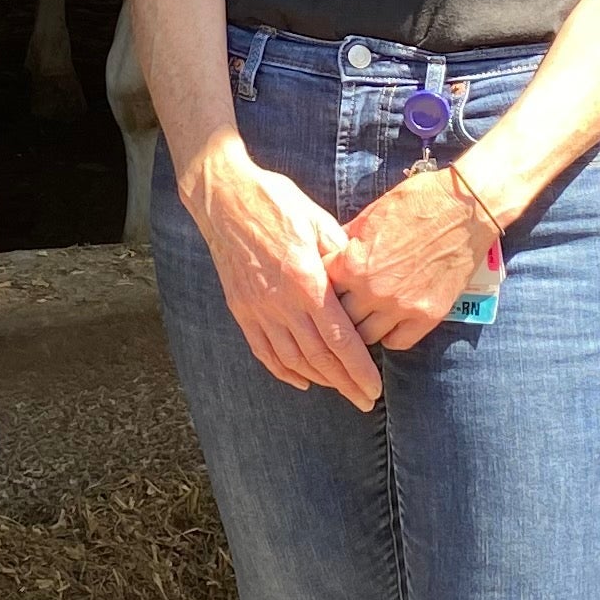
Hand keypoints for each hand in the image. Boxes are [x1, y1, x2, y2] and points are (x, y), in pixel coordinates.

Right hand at [187, 139, 379, 410]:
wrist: (225, 199)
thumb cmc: (277, 203)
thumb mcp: (319, 222)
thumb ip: (343, 258)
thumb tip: (364, 284)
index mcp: (306, 281)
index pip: (339, 339)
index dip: (358, 369)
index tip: (374, 388)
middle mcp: (281, 302)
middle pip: (318, 357)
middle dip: (344, 384)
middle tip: (365, 401)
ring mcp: (257, 308)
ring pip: (291, 359)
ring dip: (319, 380)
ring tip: (340, 390)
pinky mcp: (241, 308)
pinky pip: (263, 350)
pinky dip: (283, 370)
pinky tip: (301, 379)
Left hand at [335, 166, 493, 353]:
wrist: (466, 208)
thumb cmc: (418, 202)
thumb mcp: (371, 214)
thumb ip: (347, 240)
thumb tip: (330, 253)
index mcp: (353, 263)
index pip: (321, 288)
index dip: (324, 284)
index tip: (330, 284)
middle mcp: (373, 290)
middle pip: (340, 317)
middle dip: (339, 310)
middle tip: (344, 304)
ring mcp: (401, 307)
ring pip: (365, 336)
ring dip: (363, 326)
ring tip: (365, 316)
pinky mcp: (428, 316)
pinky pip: (397, 342)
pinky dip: (390, 335)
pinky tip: (390, 322)